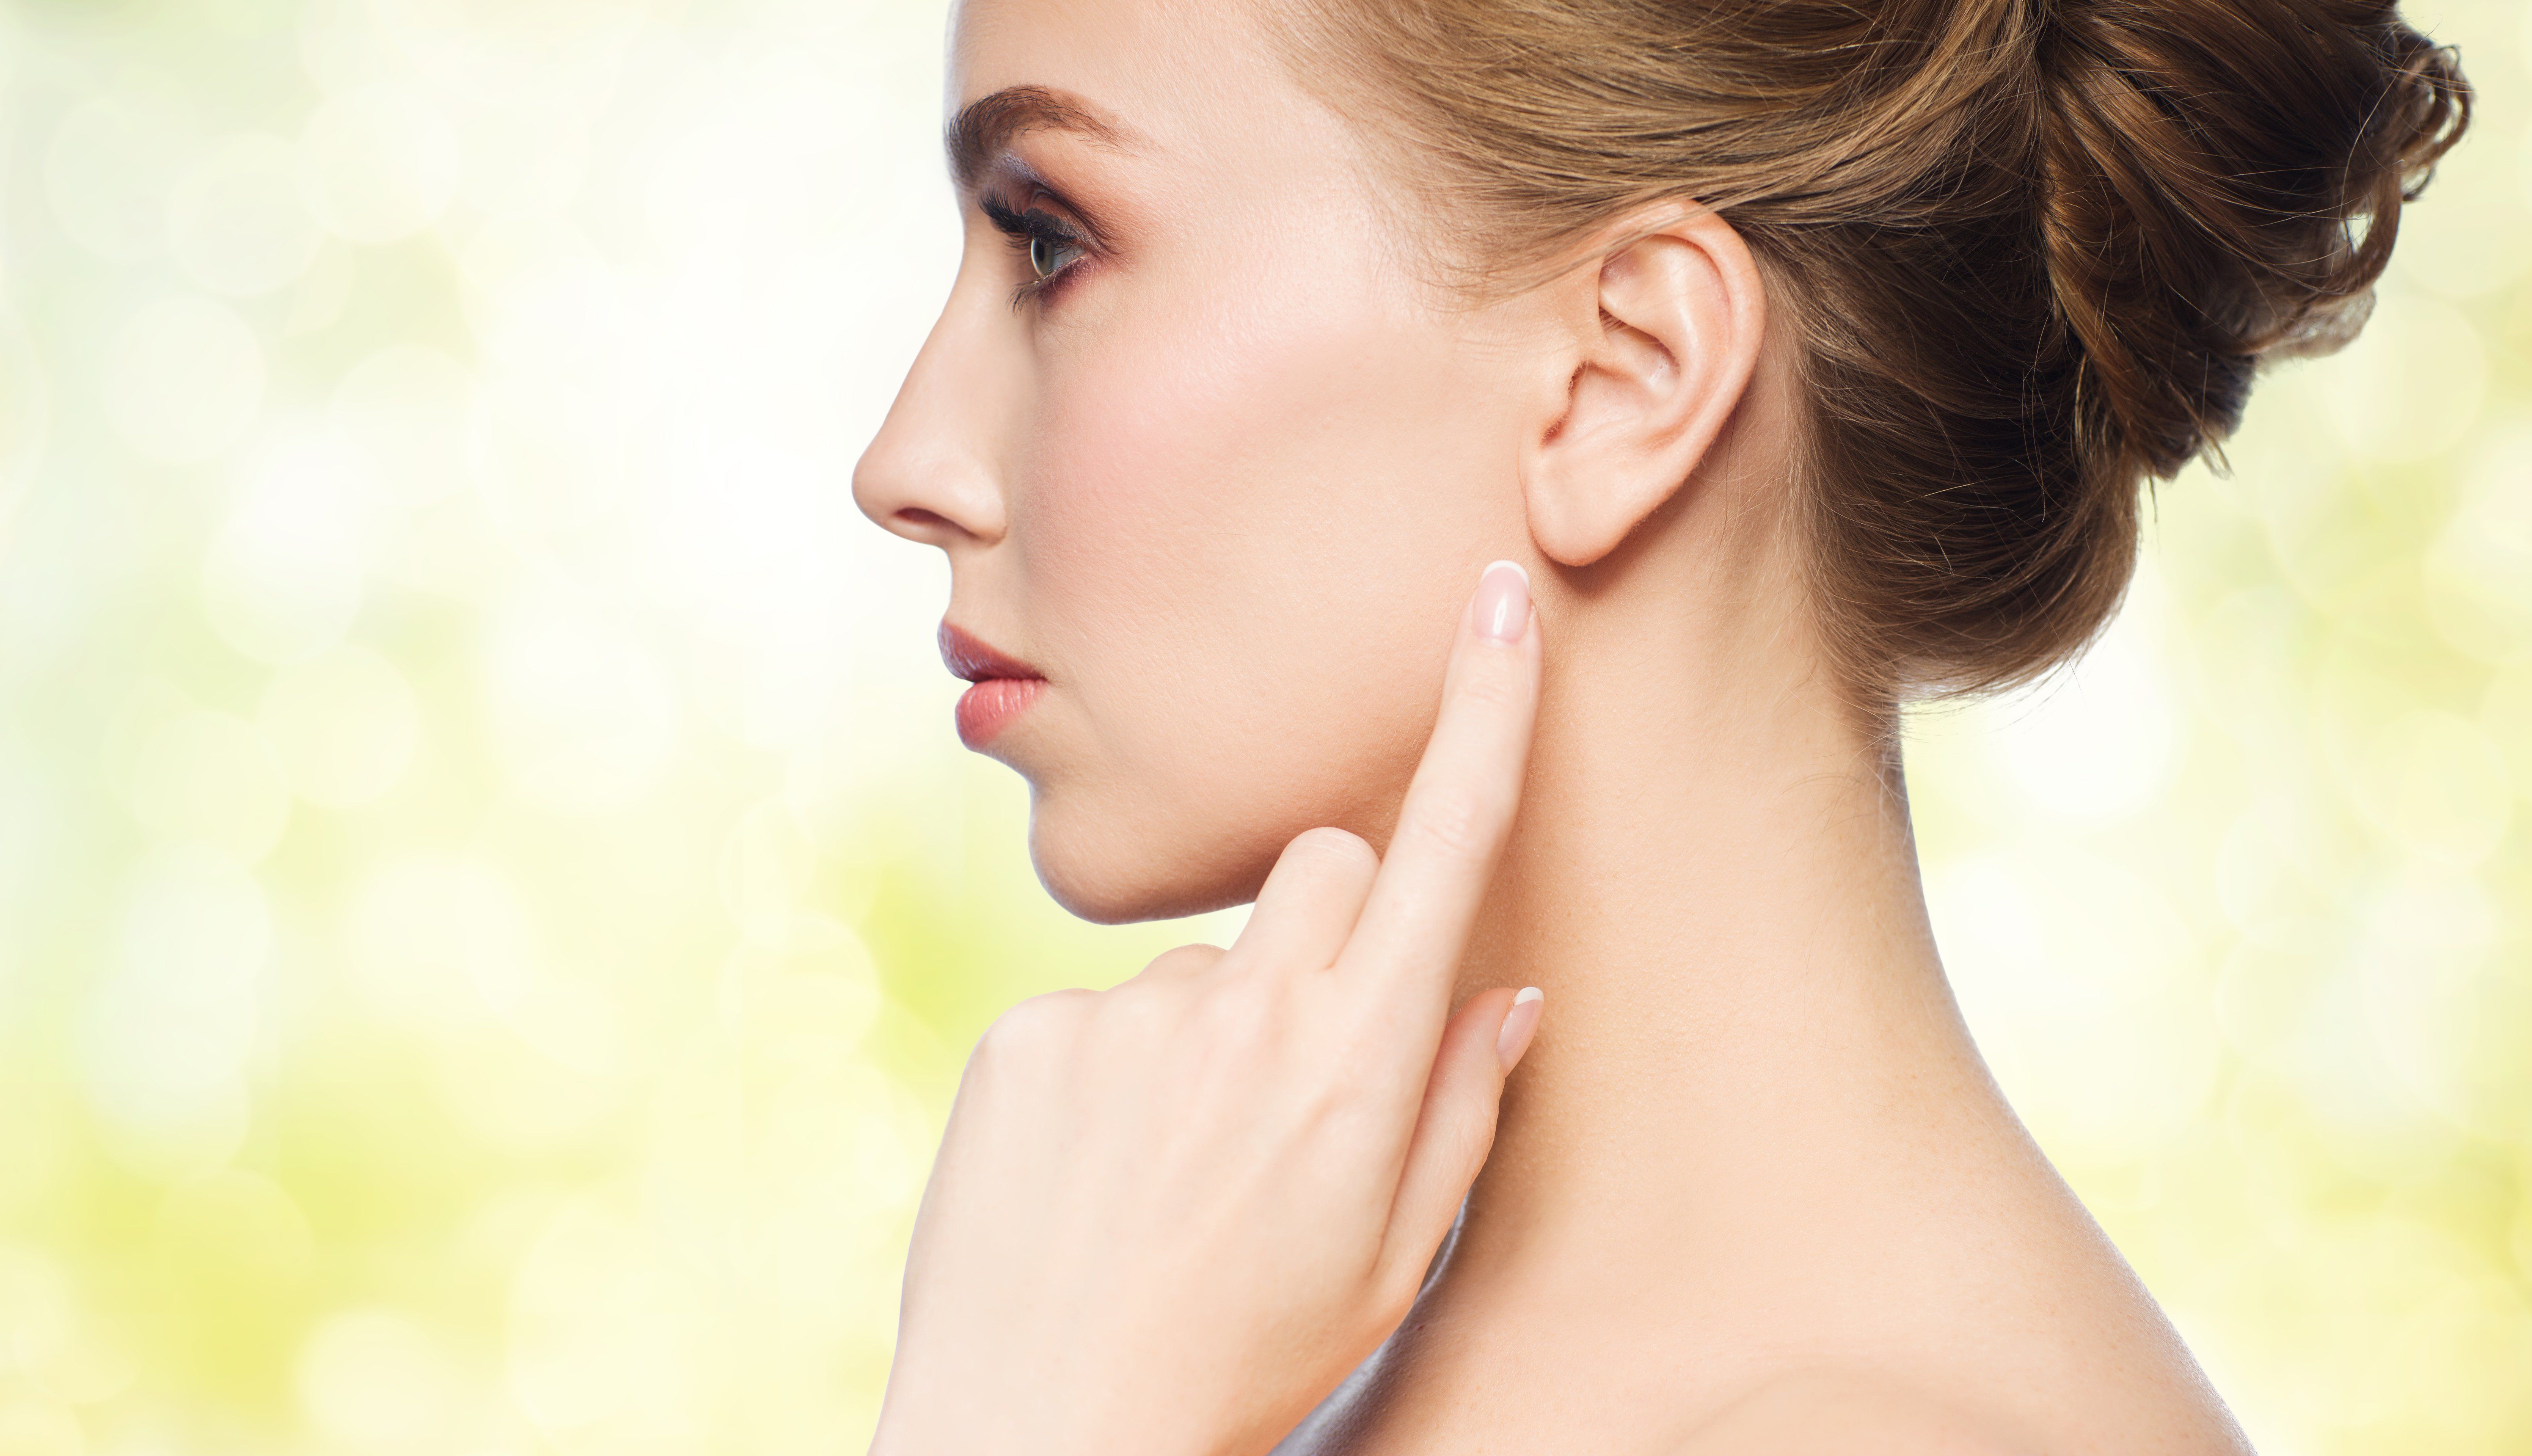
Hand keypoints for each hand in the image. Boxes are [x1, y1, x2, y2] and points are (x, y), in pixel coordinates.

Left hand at [871, 560, 1548, 1455]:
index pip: (1440, 847)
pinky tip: (1091, 1179)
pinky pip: (1095, 1014)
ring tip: (1170, 1173)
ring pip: (1204, 966)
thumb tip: (1506, 991)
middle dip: (1333, 922)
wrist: (1042, 1434)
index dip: (1480, 713)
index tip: (1492, 596)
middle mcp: (1245, 1016)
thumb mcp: (1388, 1261)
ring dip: (1206, 1036)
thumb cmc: (1238, 1360)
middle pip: (1319, 866)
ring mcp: (1124, 1019)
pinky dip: (1107, 1078)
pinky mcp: (1025, 1037)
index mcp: (1356, 1066)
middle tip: (1301, 1061)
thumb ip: (1456, 1111)